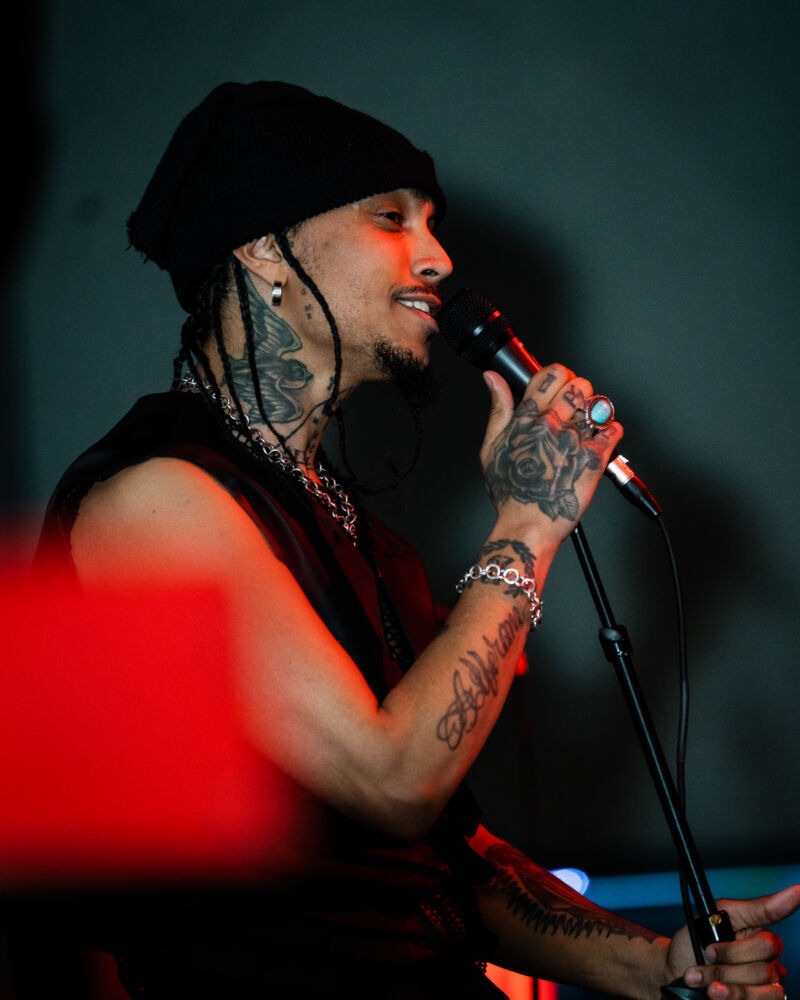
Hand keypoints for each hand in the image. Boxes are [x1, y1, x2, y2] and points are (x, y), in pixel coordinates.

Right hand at [481, 364, 622, 543]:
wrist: (527, 526)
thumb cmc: (510, 493)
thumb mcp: (491, 447)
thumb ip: (497, 408)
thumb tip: (492, 379)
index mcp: (526, 419)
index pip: (549, 375)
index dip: (558, 375)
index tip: (560, 384)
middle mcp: (551, 426)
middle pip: (577, 383)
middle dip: (579, 389)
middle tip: (576, 403)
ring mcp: (574, 441)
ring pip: (596, 404)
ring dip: (594, 410)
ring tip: (587, 423)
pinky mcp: (594, 458)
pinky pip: (613, 429)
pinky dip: (611, 430)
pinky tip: (602, 437)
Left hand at [665, 885, 799, 999]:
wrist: (678, 974)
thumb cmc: (695, 945)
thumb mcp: (710, 919)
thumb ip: (737, 911)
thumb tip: (763, 892)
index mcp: (754, 929)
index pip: (771, 913)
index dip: (786, 901)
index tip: (798, 890)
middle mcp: (768, 954)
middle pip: (766, 952)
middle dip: (730, 955)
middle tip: (708, 953)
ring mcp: (769, 980)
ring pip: (765, 980)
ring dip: (727, 978)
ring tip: (703, 979)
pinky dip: (735, 995)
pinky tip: (716, 992)